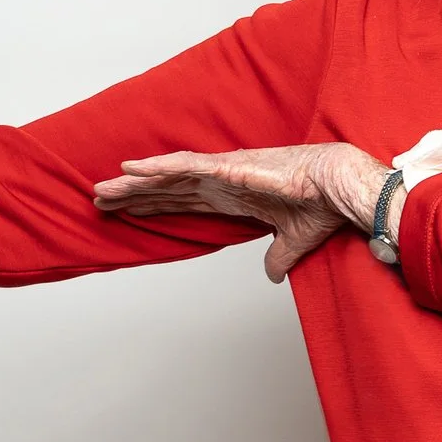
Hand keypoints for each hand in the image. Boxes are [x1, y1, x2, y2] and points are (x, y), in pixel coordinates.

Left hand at [92, 142, 387, 282]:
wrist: (342, 189)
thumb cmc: (323, 206)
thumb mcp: (294, 242)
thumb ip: (278, 258)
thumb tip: (271, 275)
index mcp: (234, 196)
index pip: (183, 203)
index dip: (154, 206)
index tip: (126, 211)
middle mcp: (222, 181)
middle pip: (167, 189)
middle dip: (133, 195)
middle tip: (99, 200)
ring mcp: (223, 172)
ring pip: (167, 176)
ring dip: (134, 183)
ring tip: (102, 189)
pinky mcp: (230, 167)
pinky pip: (186, 167)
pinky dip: (157, 167)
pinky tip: (131, 168)